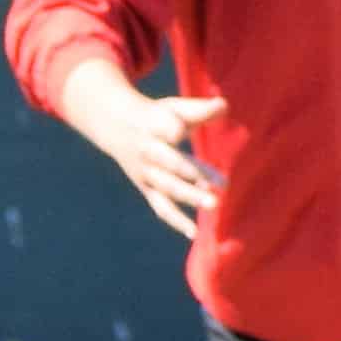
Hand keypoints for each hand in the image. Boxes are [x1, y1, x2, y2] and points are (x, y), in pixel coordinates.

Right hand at [87, 91, 226, 240]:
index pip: (166, 129)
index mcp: (154, 125)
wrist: (116, 126)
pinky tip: (195, 233)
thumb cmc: (156, 116)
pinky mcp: (146, 188)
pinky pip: (161, 207)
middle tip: (223, 184)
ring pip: (168, 187)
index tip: (181, 131)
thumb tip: (224, 106)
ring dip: (190, 197)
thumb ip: (199, 109)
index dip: (174, 129)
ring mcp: (146, 172)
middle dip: (195, 174)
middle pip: (172, 163)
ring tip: (214, 205)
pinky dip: (176, 221)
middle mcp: (148, 151)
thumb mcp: (174, 107)